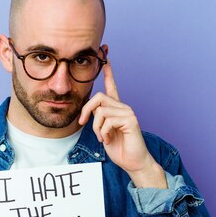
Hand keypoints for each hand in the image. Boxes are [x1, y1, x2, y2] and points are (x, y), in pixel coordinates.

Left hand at [78, 59, 167, 188]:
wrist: (133, 162)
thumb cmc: (118, 148)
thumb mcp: (102, 131)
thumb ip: (97, 118)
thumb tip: (89, 111)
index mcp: (116, 108)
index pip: (111, 86)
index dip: (107, 71)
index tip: (105, 54)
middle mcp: (123, 107)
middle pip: (98, 97)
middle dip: (86, 110)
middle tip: (82, 124)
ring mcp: (128, 112)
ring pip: (101, 111)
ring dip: (96, 128)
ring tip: (102, 138)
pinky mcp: (131, 120)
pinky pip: (107, 121)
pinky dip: (103, 133)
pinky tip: (109, 140)